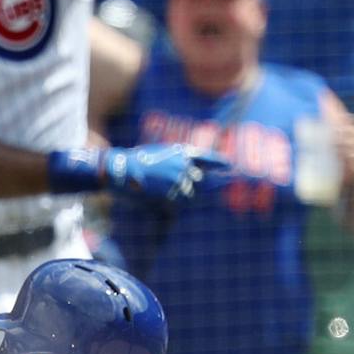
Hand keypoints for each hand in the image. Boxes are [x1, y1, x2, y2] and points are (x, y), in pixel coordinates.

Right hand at [100, 145, 228, 204]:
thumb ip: (176, 162)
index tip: (230, 166)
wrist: (122, 170)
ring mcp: (180, 178)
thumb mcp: (159, 154)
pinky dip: (169, 200)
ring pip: (188, 194)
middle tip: (187, 186)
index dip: (219, 162)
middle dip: (194, 186)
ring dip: (177, 195)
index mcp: (182, 152)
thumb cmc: (135, 162)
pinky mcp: (173, 191)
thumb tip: (188, 174)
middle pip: (199, 181)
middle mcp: (185, 165)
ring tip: (159, 189)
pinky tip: (156, 193)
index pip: (207, 158)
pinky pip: (177, 201)